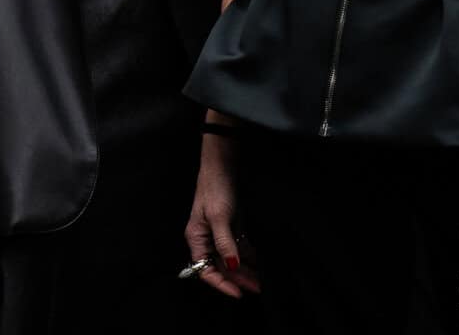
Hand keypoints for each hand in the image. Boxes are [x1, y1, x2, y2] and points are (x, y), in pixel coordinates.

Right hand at [183, 136, 260, 298]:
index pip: (205, 270)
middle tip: (257, 289)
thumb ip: (225, 243)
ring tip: (262, 281)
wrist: (222, 165)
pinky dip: (249, 257)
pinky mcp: (231, 227)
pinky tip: (260, 264)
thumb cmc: (215, 188)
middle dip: (238, 279)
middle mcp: (207, 239)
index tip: (239, 293)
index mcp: (197, 239)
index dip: (221, 284)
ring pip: (232, 259)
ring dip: (246, 270)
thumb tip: (232, 266)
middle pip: (221, 267)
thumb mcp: (220, 216)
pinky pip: (239, 247)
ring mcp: (219, 234)